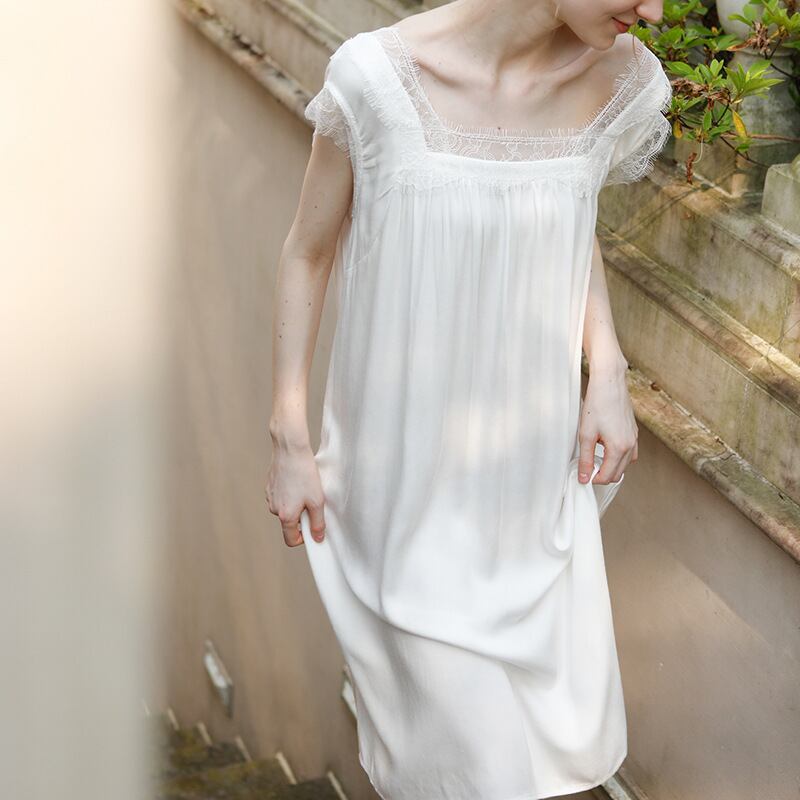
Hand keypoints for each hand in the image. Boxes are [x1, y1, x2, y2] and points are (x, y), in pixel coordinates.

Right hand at [265, 442, 325, 545]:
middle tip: (312, 501)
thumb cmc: (305, 474)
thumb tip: (317, 538)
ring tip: (305, 488)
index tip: (312, 527)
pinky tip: (297, 480)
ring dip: (295, 504)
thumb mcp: (317, 501)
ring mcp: (270, 496)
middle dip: (300, 517)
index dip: (303, 538)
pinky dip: (289, 493)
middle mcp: (274, 508)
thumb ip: (318, 523)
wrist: (290, 449)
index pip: (290, 539)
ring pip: (284, 508)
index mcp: (285, 515)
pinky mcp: (269, 486)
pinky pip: (281, 496)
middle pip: (288, 522)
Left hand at [577, 361, 637, 484]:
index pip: (608, 476)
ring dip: (612, 466)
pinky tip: (605, 447)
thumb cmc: (597, 405)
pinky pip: (630, 452)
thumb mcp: (586, 435)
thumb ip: (586, 459)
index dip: (594, 479)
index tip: (583, 475)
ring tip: (595, 457)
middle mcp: (631, 445)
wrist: (609, 383)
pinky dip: (619, 456)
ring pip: (625, 464)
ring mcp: (634, 438)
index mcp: (619, 448)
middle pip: (619, 473)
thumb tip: (584, 477)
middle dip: (603, 475)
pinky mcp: (634, 432)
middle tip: (588, 468)